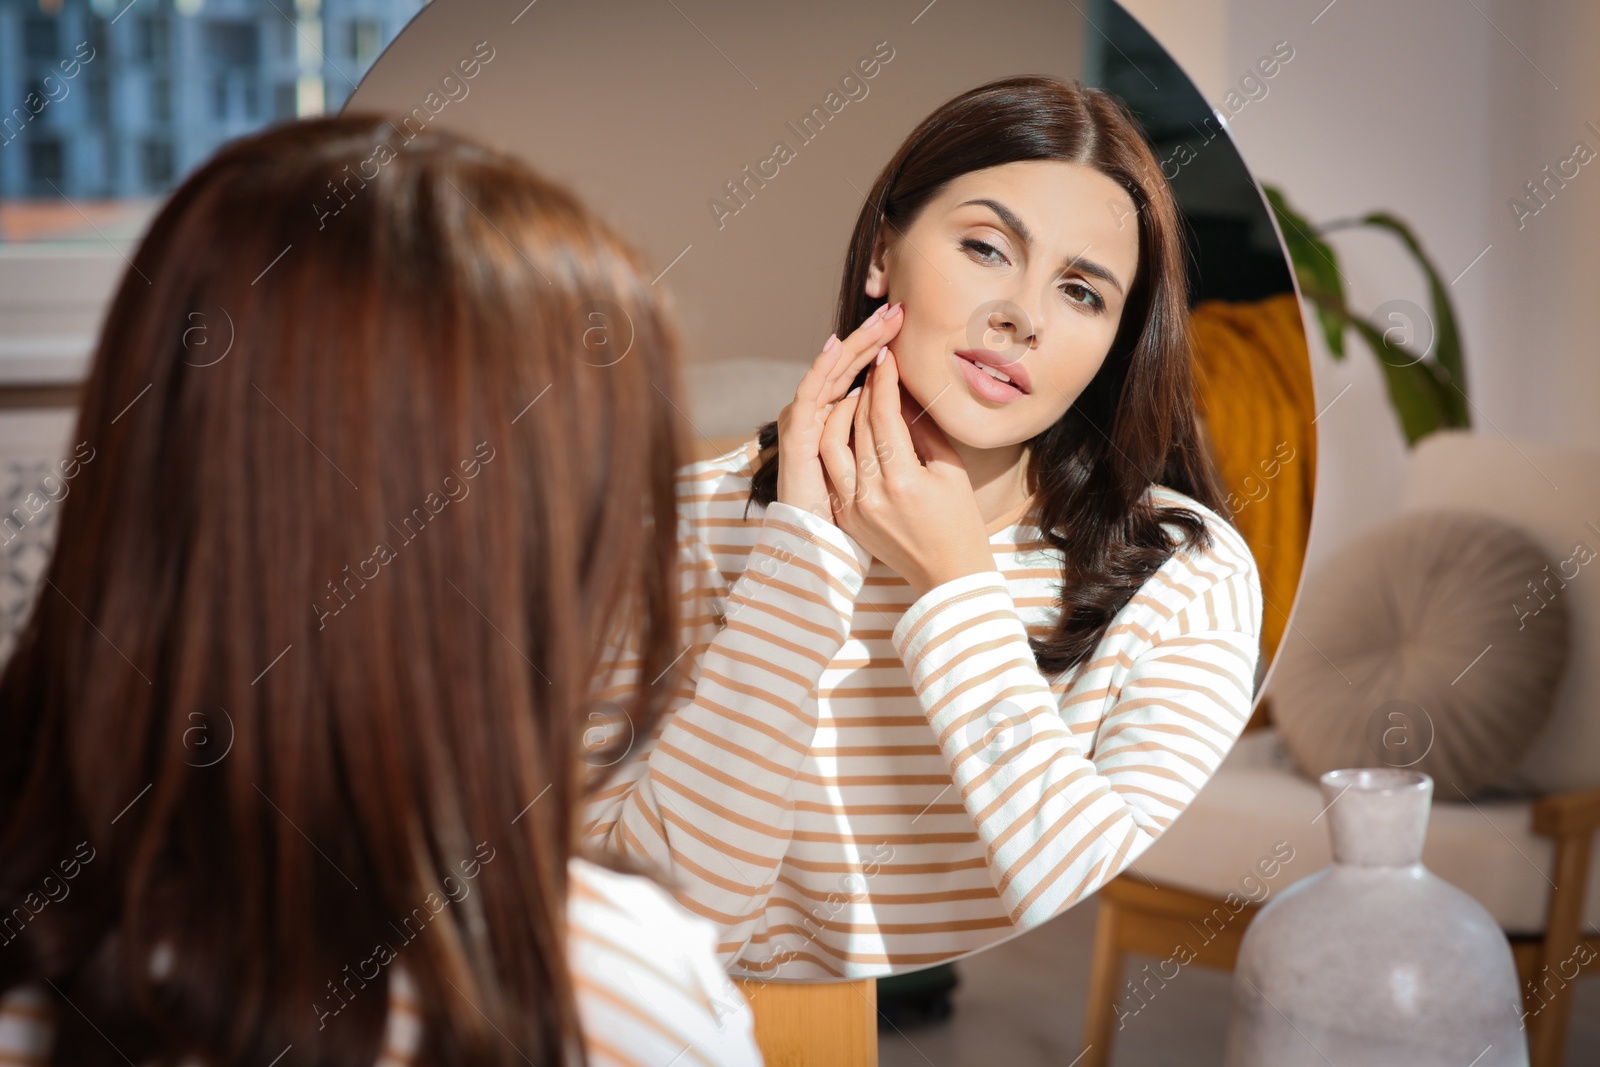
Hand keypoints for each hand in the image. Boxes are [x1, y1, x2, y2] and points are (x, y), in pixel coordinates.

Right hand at [775, 303, 903, 520]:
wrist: (865, 567)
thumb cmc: (896, 539)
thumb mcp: (907, 480)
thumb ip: (910, 441)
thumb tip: (923, 402)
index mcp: (846, 450)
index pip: (861, 396)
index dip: (879, 361)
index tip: (903, 333)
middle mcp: (823, 442)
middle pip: (843, 382)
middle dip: (867, 345)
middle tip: (893, 311)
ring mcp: (808, 444)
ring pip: (828, 385)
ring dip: (850, 349)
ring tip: (876, 320)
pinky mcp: (796, 449)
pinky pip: (811, 402)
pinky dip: (822, 372)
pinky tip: (837, 346)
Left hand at [818, 345, 994, 599]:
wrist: (947, 574)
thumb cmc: (959, 520)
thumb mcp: (950, 470)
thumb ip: (923, 428)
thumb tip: (903, 393)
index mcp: (903, 481)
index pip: (883, 415)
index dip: (884, 381)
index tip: (886, 356)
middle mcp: (871, 494)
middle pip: (857, 426)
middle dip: (864, 389)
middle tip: (873, 365)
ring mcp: (853, 508)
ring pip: (832, 444)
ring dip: (842, 414)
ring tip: (859, 395)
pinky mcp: (845, 517)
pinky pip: (833, 470)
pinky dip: (837, 443)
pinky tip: (849, 426)